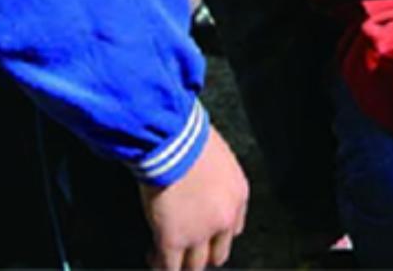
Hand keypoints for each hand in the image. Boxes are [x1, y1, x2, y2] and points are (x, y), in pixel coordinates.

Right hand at [140, 124, 248, 270]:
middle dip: (204, 253)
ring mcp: (199, 233)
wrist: (173, 140)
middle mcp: (224, 218)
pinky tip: (154, 258)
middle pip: (219, 253)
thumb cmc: (189, 135)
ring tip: (169, 259)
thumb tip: (200, 183)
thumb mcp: (216, 156)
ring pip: (195, 265)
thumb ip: (213, 178)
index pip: (234, 228)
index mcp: (238, 194)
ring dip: (183, 263)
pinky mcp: (173, 239)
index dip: (218, 233)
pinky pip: (169, 265)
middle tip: (189, 251)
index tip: (207, 234)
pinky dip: (160, 264)